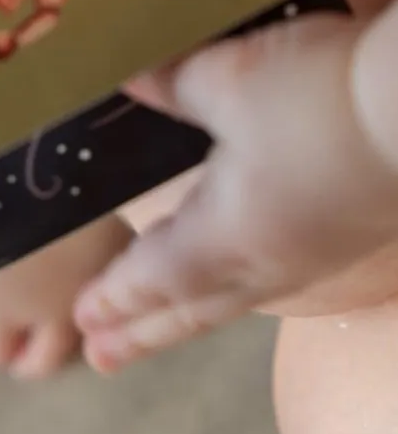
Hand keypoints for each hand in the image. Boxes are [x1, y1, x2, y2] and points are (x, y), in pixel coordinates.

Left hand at [75, 13, 397, 370]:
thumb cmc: (320, 97)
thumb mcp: (230, 77)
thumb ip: (172, 84)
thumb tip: (127, 79)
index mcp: (228, 237)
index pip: (154, 280)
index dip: (116, 300)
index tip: (84, 322)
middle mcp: (270, 262)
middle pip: (194, 308)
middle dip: (144, 331)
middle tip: (105, 356)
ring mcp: (316, 254)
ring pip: (237, 297)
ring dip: (190, 312)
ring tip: (164, 322)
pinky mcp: (349, 235)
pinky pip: (275, 278)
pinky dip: (236, 286)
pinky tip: (242, 270)